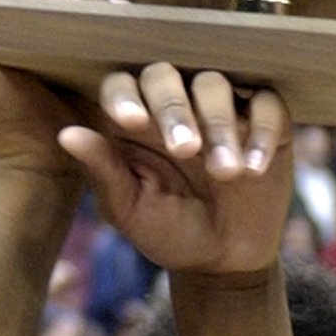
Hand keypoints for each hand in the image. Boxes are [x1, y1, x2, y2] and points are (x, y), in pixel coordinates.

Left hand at [57, 69, 289, 277]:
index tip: (131, 122)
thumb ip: (103, 172)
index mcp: (135, 118)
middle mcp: (175, 103)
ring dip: (219, 124)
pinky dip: (262, 132)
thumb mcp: (131, 210)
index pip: (121, 84)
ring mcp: (221, 107)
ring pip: (216, 85)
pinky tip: (254, 169)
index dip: (124, 96)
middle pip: (167, 76)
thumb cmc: (167, 230)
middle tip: (185, 150)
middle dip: (174, 109)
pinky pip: (268, 105)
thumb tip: (67, 135)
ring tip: (225, 172)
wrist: (223, 259)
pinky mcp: (264, 121)